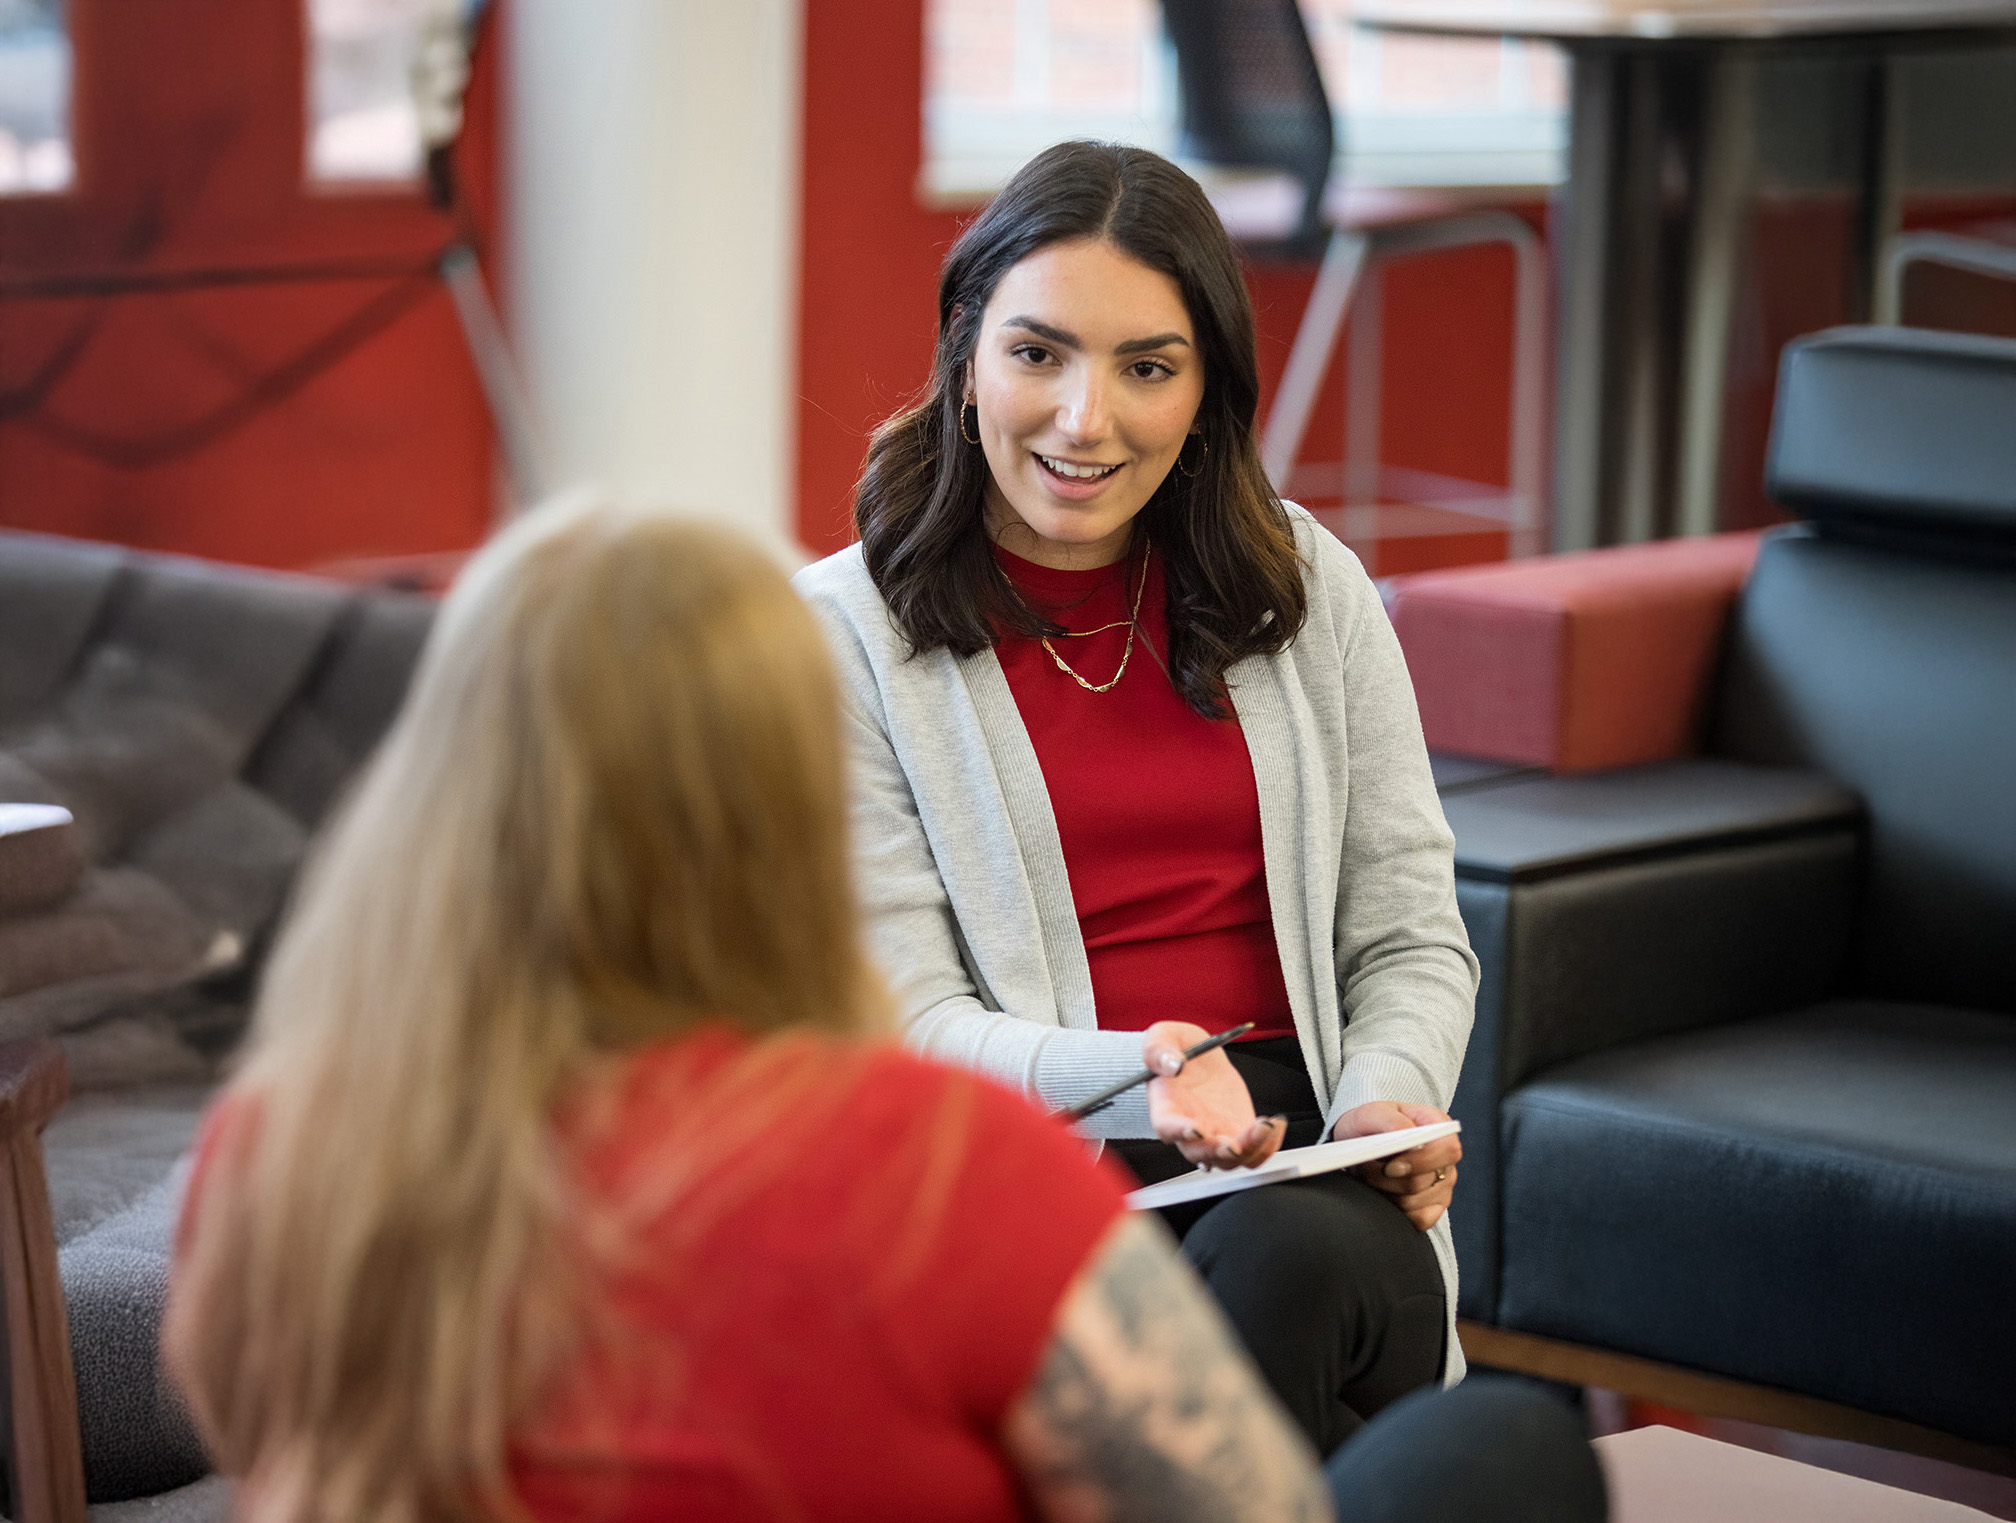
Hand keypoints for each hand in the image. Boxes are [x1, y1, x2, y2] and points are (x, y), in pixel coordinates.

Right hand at [1143, 1021, 1285, 1170]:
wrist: (1197, 1058)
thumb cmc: (1174, 1049)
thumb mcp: (1163, 1036)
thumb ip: (1160, 1050)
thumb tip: (1172, 1065)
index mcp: (1165, 1107)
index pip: (1166, 1127)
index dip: (1179, 1132)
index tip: (1196, 1130)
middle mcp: (1188, 1130)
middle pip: (1199, 1153)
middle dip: (1217, 1153)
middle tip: (1233, 1145)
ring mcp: (1214, 1136)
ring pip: (1230, 1159)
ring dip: (1248, 1150)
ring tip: (1265, 1126)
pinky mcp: (1237, 1133)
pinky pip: (1254, 1151)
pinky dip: (1267, 1145)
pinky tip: (1276, 1123)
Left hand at [1332, 1101, 1460, 1230]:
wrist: (1360, 1143)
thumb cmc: (1370, 1125)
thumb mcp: (1373, 1112)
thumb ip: (1392, 1120)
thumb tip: (1408, 1133)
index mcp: (1439, 1128)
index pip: (1448, 1149)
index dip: (1421, 1161)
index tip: (1389, 1166)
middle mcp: (1446, 1159)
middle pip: (1425, 1181)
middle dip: (1387, 1179)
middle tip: (1365, 1168)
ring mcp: (1442, 1185)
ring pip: (1415, 1202)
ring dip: (1383, 1191)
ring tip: (1368, 1176)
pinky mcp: (1433, 1207)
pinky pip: (1418, 1219)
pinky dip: (1393, 1210)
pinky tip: (1381, 1193)